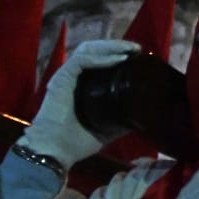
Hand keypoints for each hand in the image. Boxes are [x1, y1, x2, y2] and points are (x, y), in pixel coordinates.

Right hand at [22, 39, 139, 166]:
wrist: (55, 152)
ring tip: (129, 49)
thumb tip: (142, 117)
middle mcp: (73, 77)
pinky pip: (80, 61)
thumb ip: (120, 120)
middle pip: (94, 50)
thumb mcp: (106, 130)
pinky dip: (99, 58)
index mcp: (81, 85)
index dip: (116, 53)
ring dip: (110, 46)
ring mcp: (66, 76)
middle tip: (136, 48)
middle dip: (115, 45)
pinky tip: (117, 59)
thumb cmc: (75, 142)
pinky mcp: (61, 79)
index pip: (97, 59)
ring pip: (87, 50)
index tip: (136, 55)